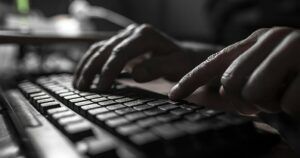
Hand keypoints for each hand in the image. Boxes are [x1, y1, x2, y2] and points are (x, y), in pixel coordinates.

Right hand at [73, 24, 214, 90]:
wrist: (185, 55)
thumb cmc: (183, 62)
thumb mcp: (177, 65)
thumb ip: (157, 68)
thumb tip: (135, 74)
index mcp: (146, 35)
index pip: (121, 52)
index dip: (109, 70)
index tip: (101, 88)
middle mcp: (133, 32)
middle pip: (106, 49)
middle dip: (92, 69)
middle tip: (82, 88)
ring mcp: (126, 36)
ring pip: (99, 48)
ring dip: (86, 65)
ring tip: (77, 84)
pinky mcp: (122, 43)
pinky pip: (102, 50)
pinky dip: (91, 62)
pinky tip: (84, 74)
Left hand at [169, 27, 299, 117]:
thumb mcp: (265, 78)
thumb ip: (237, 84)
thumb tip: (203, 96)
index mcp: (255, 42)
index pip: (214, 63)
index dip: (191, 81)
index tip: (174, 95)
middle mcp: (271, 39)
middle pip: (231, 83)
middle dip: (246, 102)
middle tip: (266, 102)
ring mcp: (292, 47)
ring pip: (254, 93)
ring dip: (272, 105)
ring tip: (286, 97)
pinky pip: (287, 103)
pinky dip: (295, 110)